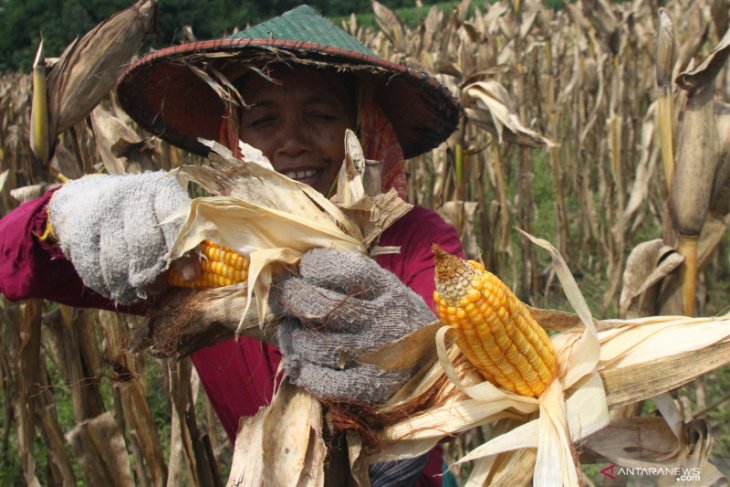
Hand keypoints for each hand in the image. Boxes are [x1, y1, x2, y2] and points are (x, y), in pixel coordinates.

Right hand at [49, 171, 190, 303]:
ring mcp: (100, 213)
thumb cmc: (144, 215)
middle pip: (144, 243)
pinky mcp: (78, 233)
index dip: (184, 253)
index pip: (175, 221)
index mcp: (159, 189)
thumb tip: (193, 277)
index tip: (191, 277)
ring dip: (131, 284)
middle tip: (160, 288)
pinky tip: (120, 290)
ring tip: (142, 292)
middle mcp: (128, 196)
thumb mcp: (168, 215)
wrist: (89, 200)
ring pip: (118, 260)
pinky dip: (109, 286)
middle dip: (155, 274)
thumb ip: (185, 240)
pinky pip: (95, 268)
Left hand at [269, 248, 434, 403]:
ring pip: (314, 345)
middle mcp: (382, 320)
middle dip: (289, 298)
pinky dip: (303, 371)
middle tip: (281, 299)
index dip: (313, 266)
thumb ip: (352, 276)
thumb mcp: (386, 287)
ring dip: (290, 337)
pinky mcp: (370, 387)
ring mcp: (376, 356)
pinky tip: (301, 363)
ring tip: (289, 333)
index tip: (304, 269)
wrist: (437, 364)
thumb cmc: (398, 318)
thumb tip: (299, 266)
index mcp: (386, 289)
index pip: (341, 269)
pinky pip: (322, 382)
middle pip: (319, 306)